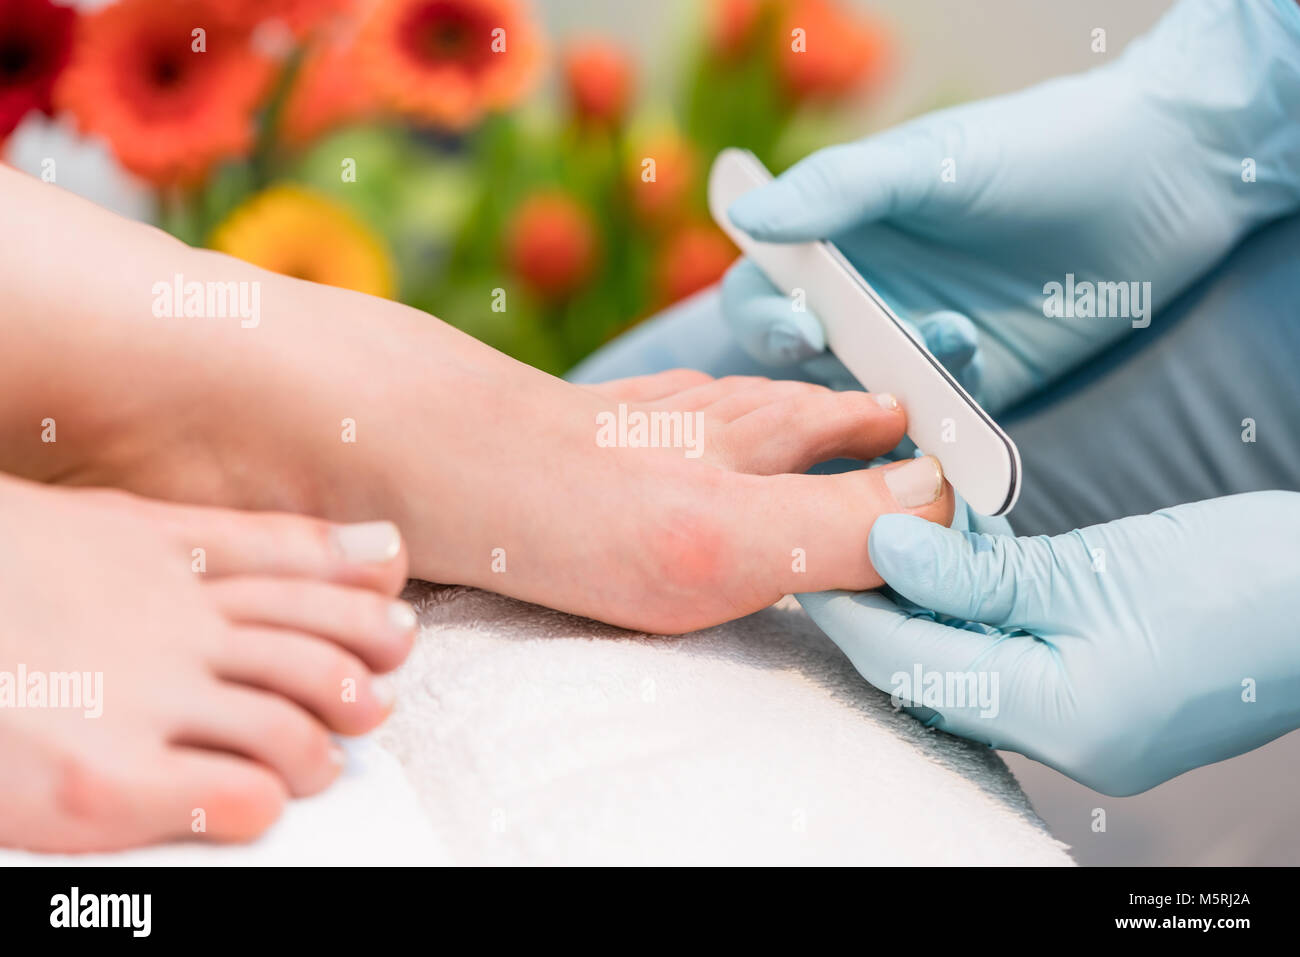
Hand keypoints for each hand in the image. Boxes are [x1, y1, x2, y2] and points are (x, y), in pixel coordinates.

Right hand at [723, 0, 1299, 412]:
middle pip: (807, 359)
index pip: (767, 289)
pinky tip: (972, 373)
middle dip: (822, 373)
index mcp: (843, 239)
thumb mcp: (930, 164)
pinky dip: (939, 422)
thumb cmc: (1039, 150)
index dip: (764, 316)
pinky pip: (938, 424)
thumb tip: (742, 218)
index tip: (801, 327)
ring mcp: (922, 347)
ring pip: (868, 400)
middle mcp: (872, 298)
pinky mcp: (979, 387)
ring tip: (938, 360)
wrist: (1164, 179)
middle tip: (862, 370)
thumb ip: (838, 192)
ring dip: (886, 398)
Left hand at [800, 491, 1299, 794]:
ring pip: (965, 659)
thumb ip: (979, 572)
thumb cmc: (1243, 584)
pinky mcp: (1095, 690)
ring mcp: (1083, 719)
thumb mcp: (1093, 569)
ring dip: (925, 600)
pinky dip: (975, 606)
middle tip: (838, 542)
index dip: (853, 611)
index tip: (809, 560)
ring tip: (893, 535)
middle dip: (880, 607)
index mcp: (1064, 719)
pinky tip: (958, 554)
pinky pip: (1007, 652)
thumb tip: (887, 551)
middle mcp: (1066, 735)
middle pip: (930, 671)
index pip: (913, 668)